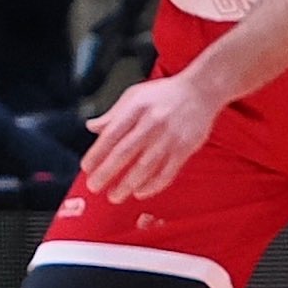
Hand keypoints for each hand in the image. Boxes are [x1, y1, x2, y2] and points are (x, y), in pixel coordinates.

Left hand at [78, 69, 218, 205]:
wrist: (200, 91)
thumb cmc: (164, 94)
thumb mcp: (134, 96)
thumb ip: (112, 114)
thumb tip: (91, 127)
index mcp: (136, 109)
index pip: (111, 134)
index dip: (97, 153)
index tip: (86, 167)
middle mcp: (152, 123)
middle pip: (126, 152)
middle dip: (108, 172)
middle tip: (94, 186)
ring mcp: (170, 137)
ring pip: (146, 165)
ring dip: (128, 184)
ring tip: (114, 196)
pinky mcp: (185, 148)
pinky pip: (168, 171)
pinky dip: (154, 184)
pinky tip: (140, 192)